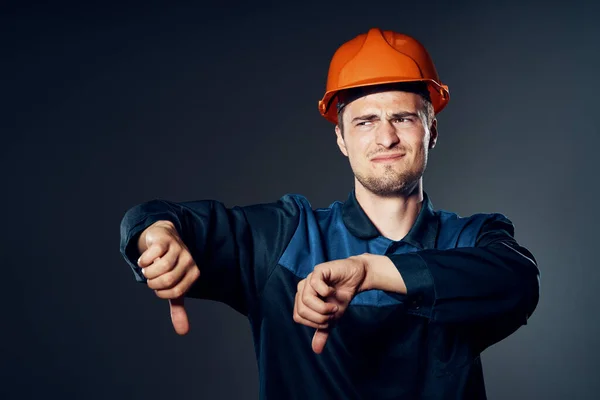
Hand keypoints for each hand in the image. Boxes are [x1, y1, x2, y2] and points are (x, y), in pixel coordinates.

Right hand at [137, 220, 200, 334]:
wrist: (164, 238)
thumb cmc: (170, 267)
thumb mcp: (174, 288)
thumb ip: (178, 309)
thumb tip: (183, 332)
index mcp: (193, 274)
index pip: (176, 291)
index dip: (161, 292)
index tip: (157, 287)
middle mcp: (189, 260)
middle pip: (168, 279)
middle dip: (154, 282)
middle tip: (150, 278)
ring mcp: (178, 248)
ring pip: (161, 266)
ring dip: (148, 272)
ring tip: (147, 269)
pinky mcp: (166, 240)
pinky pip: (153, 253)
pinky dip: (144, 260)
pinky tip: (144, 260)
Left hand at [293, 255, 368, 353]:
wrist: (356, 279)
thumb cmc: (342, 296)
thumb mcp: (333, 317)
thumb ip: (323, 331)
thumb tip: (316, 350)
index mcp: (302, 299)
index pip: (298, 317)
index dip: (314, 322)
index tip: (329, 319)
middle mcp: (302, 288)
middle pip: (301, 310)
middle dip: (319, 317)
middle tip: (333, 313)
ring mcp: (309, 278)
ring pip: (306, 299)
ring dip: (323, 307)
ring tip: (335, 306)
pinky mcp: (318, 270)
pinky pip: (314, 284)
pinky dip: (326, 292)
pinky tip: (333, 292)